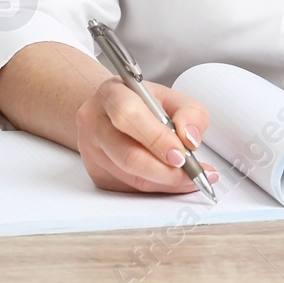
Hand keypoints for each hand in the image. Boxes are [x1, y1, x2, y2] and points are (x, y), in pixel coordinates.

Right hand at [74, 76, 220, 193]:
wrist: (112, 111)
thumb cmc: (142, 103)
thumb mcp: (171, 96)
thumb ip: (189, 112)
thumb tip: (190, 138)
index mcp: (112, 93)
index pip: (130, 116)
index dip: (156, 138)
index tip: (182, 154)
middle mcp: (95, 121)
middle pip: (128, 155)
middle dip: (165, 170)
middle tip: (191, 173)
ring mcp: (92, 150)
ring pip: (132, 177)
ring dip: (167, 183)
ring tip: (191, 178)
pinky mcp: (97, 173)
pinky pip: (131, 188)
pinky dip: (158, 188)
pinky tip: (174, 181)